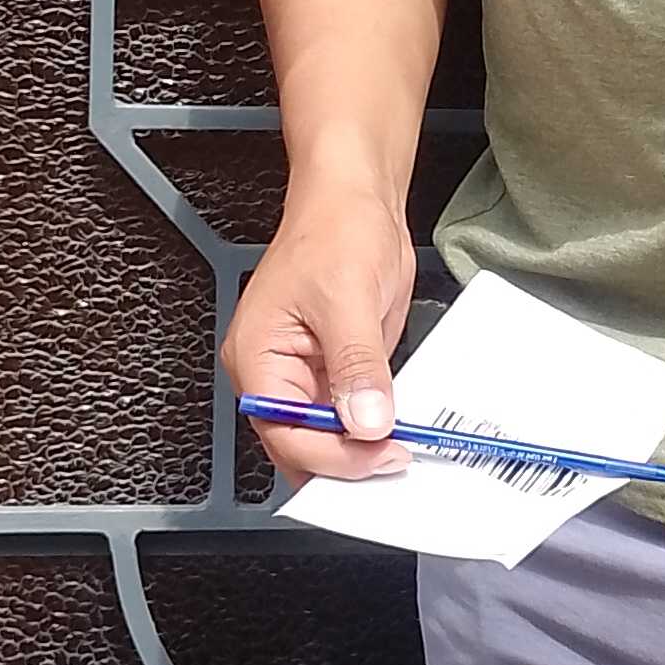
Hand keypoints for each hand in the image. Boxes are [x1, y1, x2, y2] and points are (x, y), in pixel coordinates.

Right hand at [220, 179, 415, 484]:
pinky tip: (406, 430)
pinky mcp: (339, 373)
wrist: (357, 201)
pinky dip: (378, 429)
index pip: (285, 433)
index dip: (333, 455)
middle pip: (303, 448)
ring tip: (407, 451)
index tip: (379, 455)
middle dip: (349, 463)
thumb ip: (355, 364)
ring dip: (366, 451)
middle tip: (398, 463)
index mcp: (257, 359)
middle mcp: (276, 376)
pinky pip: (355, 416)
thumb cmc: (333, 230)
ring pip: (330, 440)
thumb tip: (365, 419)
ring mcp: (308, 377)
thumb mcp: (347, 298)